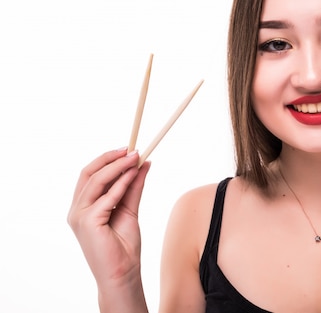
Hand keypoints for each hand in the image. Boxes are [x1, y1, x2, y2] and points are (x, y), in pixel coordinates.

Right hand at [67, 148, 150, 288]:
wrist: (123, 273)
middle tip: (132, 149)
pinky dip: (121, 184)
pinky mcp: (88, 222)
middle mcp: (77, 210)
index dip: (107, 159)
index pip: (90, 174)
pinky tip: (134, 174)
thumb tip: (143, 163)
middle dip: (110, 158)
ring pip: (96, 181)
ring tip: (136, 158)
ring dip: (118, 167)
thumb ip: (133, 187)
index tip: (127, 149)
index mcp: (82, 206)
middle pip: (89, 173)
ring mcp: (79, 216)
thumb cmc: (123, 246)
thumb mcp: (130, 209)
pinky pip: (107, 197)